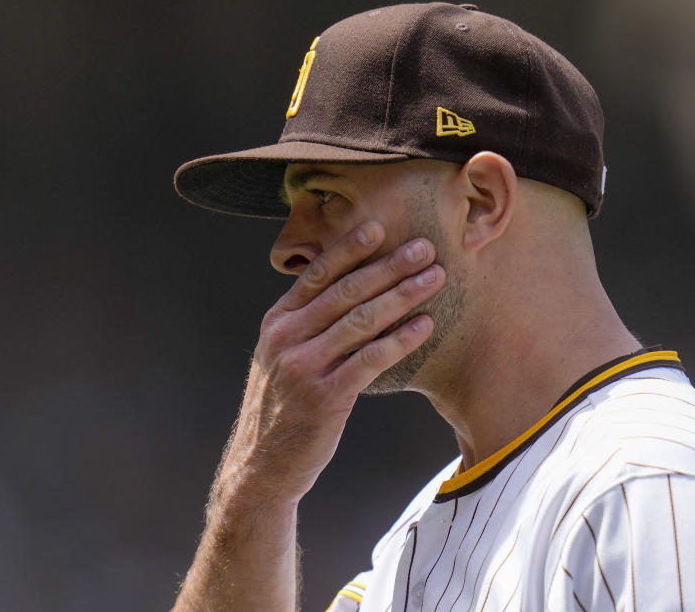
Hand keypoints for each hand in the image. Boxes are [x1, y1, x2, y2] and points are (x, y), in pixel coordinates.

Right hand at [215, 221, 446, 508]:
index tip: (380, 227)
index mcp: (277, 322)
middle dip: (389, 266)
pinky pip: (370, 360)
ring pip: (361, 320)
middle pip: (346, 291)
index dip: (349, 249)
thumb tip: (346, 293)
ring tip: (434, 278)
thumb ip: (305, 326)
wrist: (261, 466)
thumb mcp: (280, 359)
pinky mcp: (325, 396)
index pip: (316, 275)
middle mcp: (287, 338)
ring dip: (402, 295)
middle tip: (425, 248)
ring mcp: (304, 366)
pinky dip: (400, 340)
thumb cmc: (282, 408)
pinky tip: (424, 326)